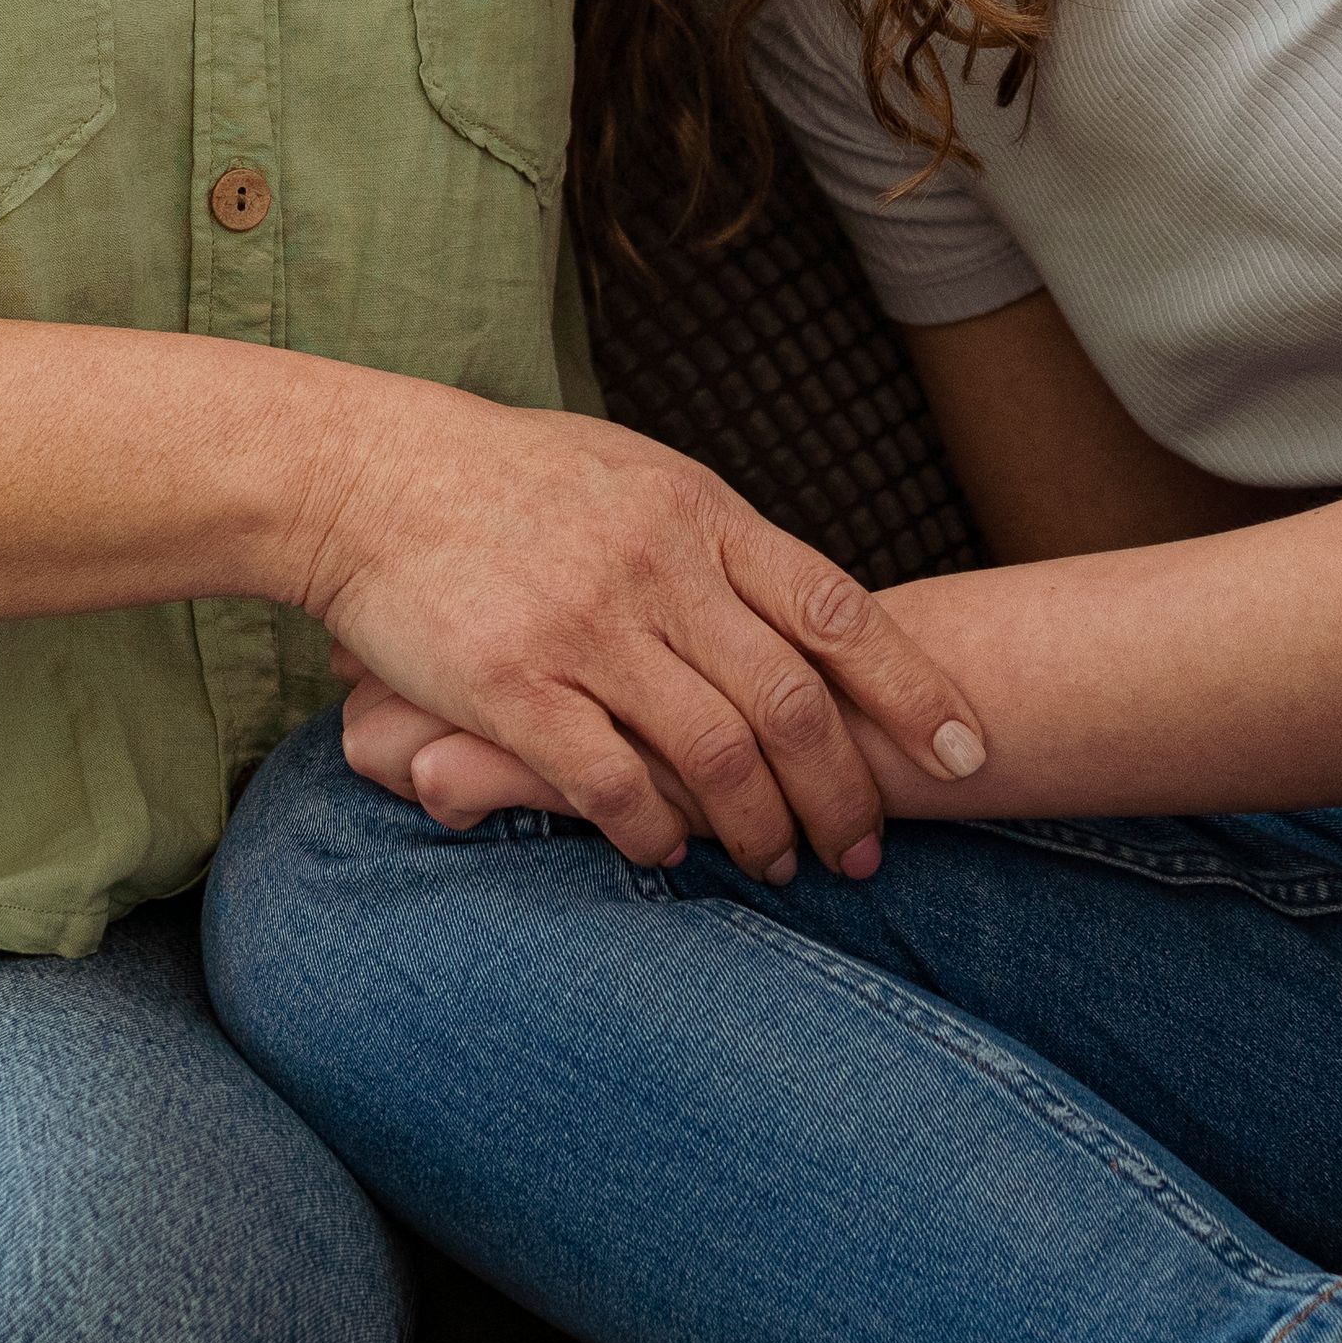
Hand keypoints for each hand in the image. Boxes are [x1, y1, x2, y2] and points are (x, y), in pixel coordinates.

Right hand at [288, 387, 990, 879]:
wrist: (372, 477)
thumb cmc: (511, 480)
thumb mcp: (639, 477)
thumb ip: (721, 547)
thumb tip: (809, 616)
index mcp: (701, 515)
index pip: (838, 610)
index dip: (913, 691)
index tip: (969, 752)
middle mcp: (659, 571)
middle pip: (791, 703)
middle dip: (845, 791)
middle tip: (865, 850)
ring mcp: (588, 630)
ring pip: (716, 756)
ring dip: (760, 828)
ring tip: (776, 865)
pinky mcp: (514, 687)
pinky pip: (611, 784)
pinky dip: (655, 832)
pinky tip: (668, 853)